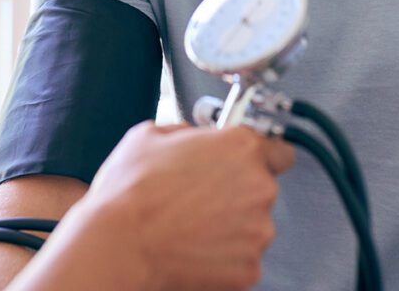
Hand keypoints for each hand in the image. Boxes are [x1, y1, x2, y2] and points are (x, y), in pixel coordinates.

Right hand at [54, 122, 294, 290]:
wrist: (118, 245)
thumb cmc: (131, 192)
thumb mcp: (152, 134)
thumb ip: (188, 131)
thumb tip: (193, 136)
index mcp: (242, 146)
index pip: (280, 151)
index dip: (263, 158)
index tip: (252, 166)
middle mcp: (259, 185)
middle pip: (262, 189)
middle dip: (238, 193)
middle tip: (201, 199)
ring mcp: (257, 229)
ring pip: (253, 225)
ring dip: (232, 226)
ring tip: (193, 227)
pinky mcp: (249, 268)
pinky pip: (243, 259)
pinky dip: (224, 258)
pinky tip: (195, 250)